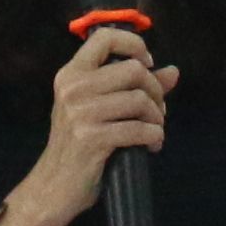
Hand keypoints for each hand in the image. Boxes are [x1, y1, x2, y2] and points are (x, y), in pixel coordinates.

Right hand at [8, 20, 174, 225]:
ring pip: (140, 100)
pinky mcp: (91, 139)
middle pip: (133, 70)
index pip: (105, 37)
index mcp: (70, 74)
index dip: (135, 45)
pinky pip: (139, 129)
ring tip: (155, 130)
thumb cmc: (77, 147)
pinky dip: (154, 137)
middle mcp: (72, 88)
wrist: (52, 188)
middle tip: (157, 110)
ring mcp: (80, 114)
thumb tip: (173, 71)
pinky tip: (152, 146)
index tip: (147, 64)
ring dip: (157, 117)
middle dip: (155, 90)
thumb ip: (134, 87)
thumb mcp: (98, 110)